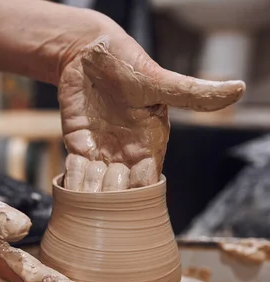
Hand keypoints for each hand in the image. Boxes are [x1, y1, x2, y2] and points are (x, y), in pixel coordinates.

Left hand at [58, 15, 244, 190]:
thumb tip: (236, 90)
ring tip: (84, 198)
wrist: (90, 54)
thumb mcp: (159, 81)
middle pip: (120, 189)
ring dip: (90, 193)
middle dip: (112, 198)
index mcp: (150, 143)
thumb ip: (191, 93)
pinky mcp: (78, 145)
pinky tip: (69, 187)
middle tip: (103, 201)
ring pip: (97, 184)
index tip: (130, 195)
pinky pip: (75, 171)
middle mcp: (126, 152)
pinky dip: (72, 181)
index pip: (147, 180)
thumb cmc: (128, 64)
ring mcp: (101, 150)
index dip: (138, 191)